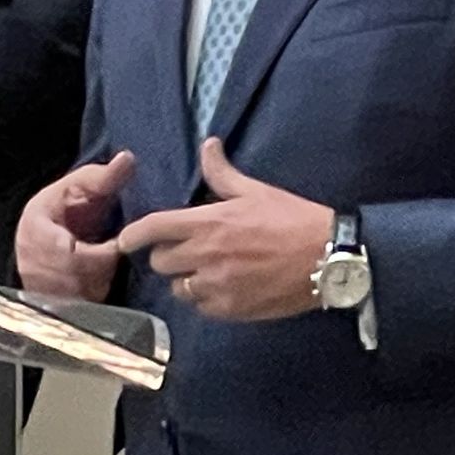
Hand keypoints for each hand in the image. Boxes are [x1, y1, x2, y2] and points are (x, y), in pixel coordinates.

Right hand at [15, 152, 135, 301]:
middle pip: (76, 275)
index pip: (66, 251)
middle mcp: (31, 262)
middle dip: (102, 265)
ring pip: (80, 294)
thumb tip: (128, 159)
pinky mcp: (46, 305)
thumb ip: (102, 177)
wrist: (40, 238)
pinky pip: (78, 309)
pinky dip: (93, 295)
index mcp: (35, 229)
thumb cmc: (61, 210)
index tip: (113, 245)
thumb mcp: (77, 187)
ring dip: (99, 281)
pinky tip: (95, 280)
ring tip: (101, 264)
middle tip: (111, 252)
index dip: (94, 253)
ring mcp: (38, 287)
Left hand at [116, 138, 331, 321]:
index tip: (125, 239)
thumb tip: (207, 144)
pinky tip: (222, 288)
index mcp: (208, 223)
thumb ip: (222, 173)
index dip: (133, 235)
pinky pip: (202, 307)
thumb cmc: (291, 218)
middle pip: (160, 262)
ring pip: (179, 289)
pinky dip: (205, 299)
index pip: (153, 228)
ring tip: (203, 272)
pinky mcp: (232, 310)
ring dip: (185, 280)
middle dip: (165, 256)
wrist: (328, 257)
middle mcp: (205, 256)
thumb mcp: (254, 190)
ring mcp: (217, 286)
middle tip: (181, 251)